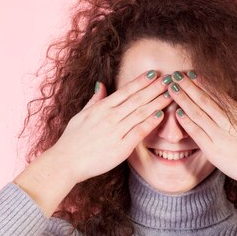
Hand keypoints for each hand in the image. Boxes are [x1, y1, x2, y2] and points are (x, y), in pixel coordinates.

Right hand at [51, 70, 172, 182]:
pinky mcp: (120, 147)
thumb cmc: (72, 140)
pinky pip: (138, 132)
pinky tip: (161, 115)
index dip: (141, 81)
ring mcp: (116, 131)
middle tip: (170, 78)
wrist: (65, 162)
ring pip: (140, 113)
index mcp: (101, 108)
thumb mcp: (81, 115)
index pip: (126, 91)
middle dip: (155, 88)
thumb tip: (100, 85)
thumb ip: (94, 100)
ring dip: (157, 102)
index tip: (154, 73)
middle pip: (137, 99)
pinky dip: (150, 122)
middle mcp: (110, 116)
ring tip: (171, 94)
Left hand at [167, 71, 236, 190]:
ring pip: (197, 113)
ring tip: (172, 88)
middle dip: (189, 86)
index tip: (191, 73)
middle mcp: (226, 121)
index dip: (202, 82)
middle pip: (204, 99)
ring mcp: (218, 135)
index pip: (216, 93)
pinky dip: (187, 122)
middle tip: (176, 74)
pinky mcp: (213, 150)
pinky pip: (197, 133)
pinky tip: (177, 113)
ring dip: (184, 99)